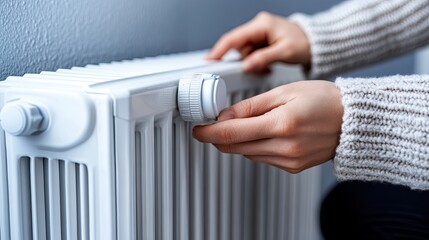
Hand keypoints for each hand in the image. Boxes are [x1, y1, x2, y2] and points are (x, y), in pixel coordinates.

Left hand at [193, 81, 342, 172]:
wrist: (353, 121)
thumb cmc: (323, 100)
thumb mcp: (285, 92)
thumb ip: (251, 106)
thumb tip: (224, 116)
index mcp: (281, 124)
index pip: (231, 134)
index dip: (208, 132)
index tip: (197, 129)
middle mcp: (284, 147)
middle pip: (235, 147)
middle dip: (219, 137)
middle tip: (213, 124)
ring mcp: (289, 161)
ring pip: (246, 154)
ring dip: (238, 141)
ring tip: (245, 124)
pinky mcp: (292, 167)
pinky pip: (262, 158)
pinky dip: (255, 147)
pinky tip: (264, 134)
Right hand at [207, 11, 310, 72]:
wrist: (315, 43)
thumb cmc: (304, 43)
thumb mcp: (285, 52)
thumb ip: (263, 59)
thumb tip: (246, 66)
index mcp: (261, 25)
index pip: (233, 38)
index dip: (219, 51)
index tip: (209, 62)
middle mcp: (257, 27)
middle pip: (238, 47)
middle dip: (245, 60)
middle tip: (258, 69)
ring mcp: (259, 34)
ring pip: (244, 52)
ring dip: (252, 62)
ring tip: (268, 66)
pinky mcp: (261, 41)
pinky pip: (251, 53)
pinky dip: (256, 62)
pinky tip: (267, 64)